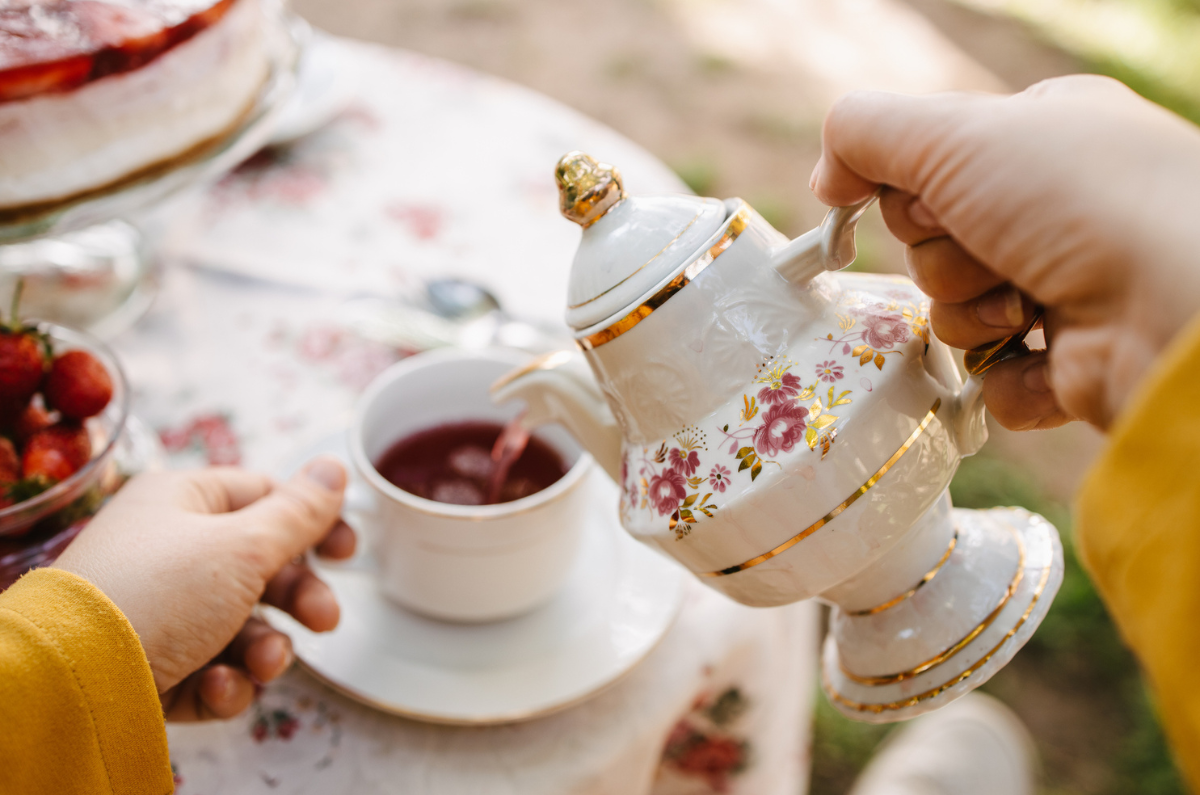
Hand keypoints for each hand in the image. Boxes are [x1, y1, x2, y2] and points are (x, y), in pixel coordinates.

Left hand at [53, 457, 355, 720]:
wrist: (70, 682)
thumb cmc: (157, 594)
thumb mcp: (242, 546)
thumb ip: (298, 513)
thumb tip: (334, 467)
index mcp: (182, 502)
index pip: (262, 497)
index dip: (311, 522)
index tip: (349, 551)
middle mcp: (168, 550)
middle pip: (260, 567)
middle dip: (298, 599)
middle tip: (323, 620)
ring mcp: (157, 610)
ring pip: (241, 626)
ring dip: (265, 649)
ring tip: (262, 664)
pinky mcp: (150, 665)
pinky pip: (210, 669)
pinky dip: (224, 681)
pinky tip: (215, 685)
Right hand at [810, 75, 1199, 429]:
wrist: (1174, 305)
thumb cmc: (1075, 198)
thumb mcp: (953, 133)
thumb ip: (864, 134)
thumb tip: (825, 178)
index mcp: (1040, 140)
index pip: (928, 169)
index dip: (915, 193)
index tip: (937, 200)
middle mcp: (1057, 211)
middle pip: (932, 245)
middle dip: (947, 258)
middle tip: (994, 249)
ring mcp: (1068, 289)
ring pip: (955, 315)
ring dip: (975, 314)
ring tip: (1028, 305)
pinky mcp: (1075, 366)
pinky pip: (994, 381)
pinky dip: (1007, 375)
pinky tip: (1046, 354)